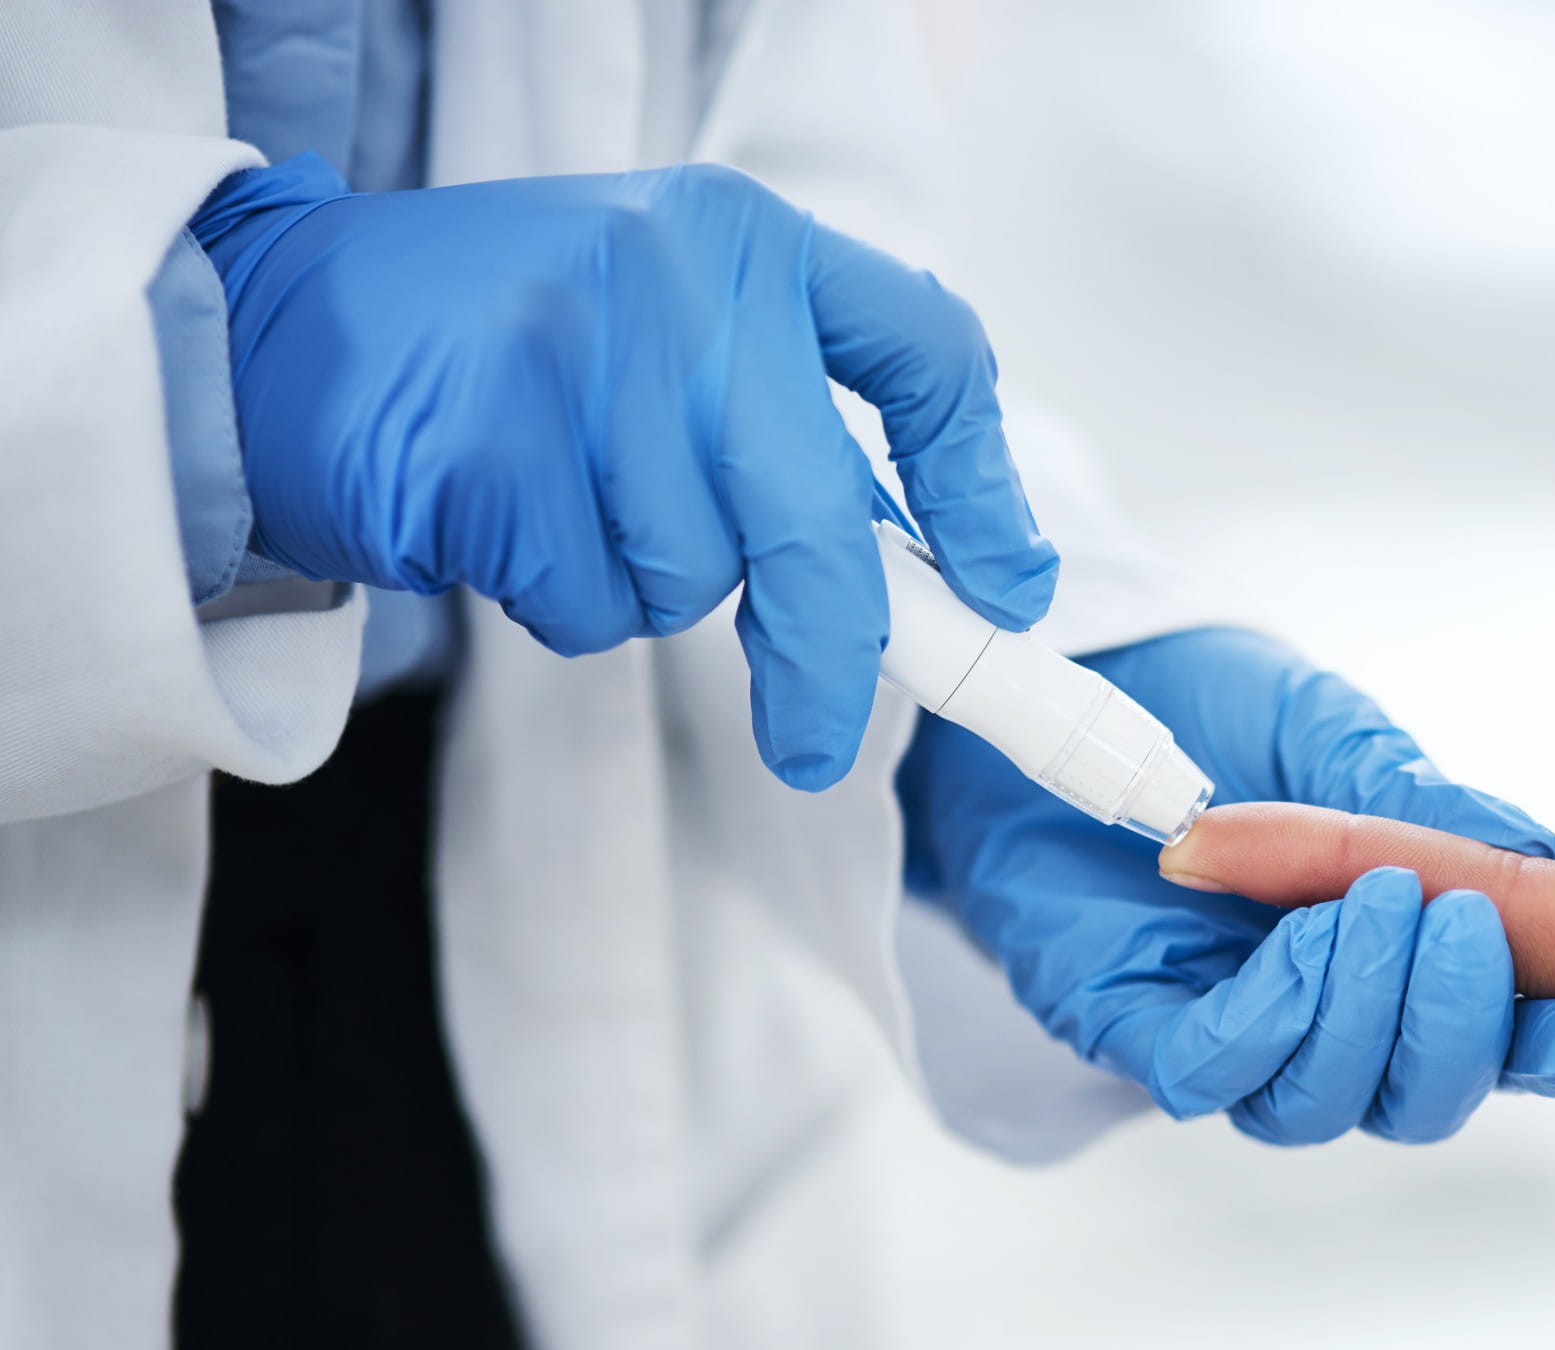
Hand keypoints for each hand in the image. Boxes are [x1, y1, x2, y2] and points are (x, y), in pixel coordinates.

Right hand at [190, 153, 1056, 787]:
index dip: (981, 488)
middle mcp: (680, 276)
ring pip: (695, 576)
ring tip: (561, 507)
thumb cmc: (503, 349)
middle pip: (818, 520)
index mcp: (748, 239)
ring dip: (641, 589)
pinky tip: (497, 525)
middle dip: (832, 652)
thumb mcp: (665, 329)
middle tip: (817, 737)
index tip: (1005, 590)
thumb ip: (783, 420)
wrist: (275, 322)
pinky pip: (588, 602)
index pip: (927, 352)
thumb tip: (938, 577)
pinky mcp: (491, 443)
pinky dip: (555, 601)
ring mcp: (581, 354)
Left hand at [898, 628, 1554, 1145]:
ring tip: (1382, 907)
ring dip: (1367, 1015)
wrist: (1070, 670)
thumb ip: (1417, 802)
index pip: (1489, 1031)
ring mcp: (1227, 1027)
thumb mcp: (1329, 733)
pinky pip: (1212, 1072)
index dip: (1550, 1049)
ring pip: (1322, 1099)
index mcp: (1392, 947)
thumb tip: (1534, 853)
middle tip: (1469, 929)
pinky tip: (1300, 942)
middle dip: (1460, 1028)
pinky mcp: (1130, 1024)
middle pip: (1415, 1094)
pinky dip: (1271, 1020)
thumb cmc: (1202, 703)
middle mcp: (1320, 1009)